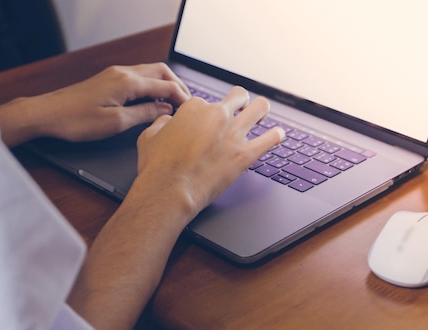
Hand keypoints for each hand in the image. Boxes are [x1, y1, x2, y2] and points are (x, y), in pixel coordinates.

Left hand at [0, 63, 190, 146]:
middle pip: (161, 72)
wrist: (47, 113)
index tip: (192, 110)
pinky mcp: (108, 79)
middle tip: (187, 103)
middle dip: (177, 85)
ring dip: (165, 84)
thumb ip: (144, 114)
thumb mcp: (116, 123)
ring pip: (150, 72)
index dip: (182, 98)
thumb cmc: (76, 120)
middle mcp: (123, 72)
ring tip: (174, 101)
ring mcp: (115, 74)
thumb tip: (163, 109)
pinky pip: (138, 77)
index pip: (165, 86)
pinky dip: (151, 85)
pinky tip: (152, 99)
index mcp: (127, 82)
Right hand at [134, 86, 284, 216]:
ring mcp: (234, 134)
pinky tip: (279, 134)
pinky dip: (276, 135)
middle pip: (237, 96)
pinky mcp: (245, 154)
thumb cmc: (157, 166)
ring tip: (262, 110)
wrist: (169, 190)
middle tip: (240, 105)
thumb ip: (162, 123)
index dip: (205, 112)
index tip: (204, 121)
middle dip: (239, 100)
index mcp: (195, 108)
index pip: (206, 102)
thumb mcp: (149, 136)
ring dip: (261, 108)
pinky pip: (270, 139)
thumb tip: (168, 122)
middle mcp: (217, 115)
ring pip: (259, 109)